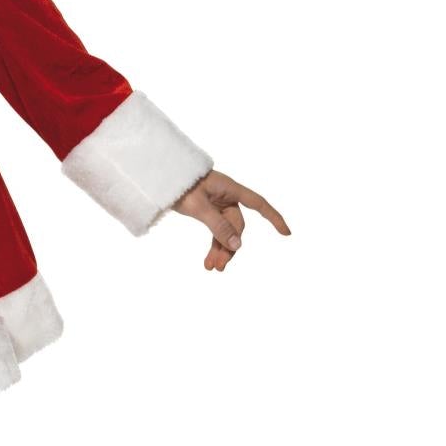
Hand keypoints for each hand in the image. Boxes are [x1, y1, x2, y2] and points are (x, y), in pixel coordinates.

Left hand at [171, 169, 290, 270]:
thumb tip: (237, 245)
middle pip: (237, 226)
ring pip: (226, 231)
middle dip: (230, 247)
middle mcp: (227, 197)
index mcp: (230, 189)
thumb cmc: (180, 186)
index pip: (259, 204)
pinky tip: (209, 260)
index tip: (286, 233)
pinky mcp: (207, 210)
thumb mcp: (198, 206)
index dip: (274, 218)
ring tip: (212, 268)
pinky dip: (213, 244)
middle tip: (219, 267)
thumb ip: (218, 226)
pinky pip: (215, 230)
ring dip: (221, 249)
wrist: (159, 178)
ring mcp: (217, 204)